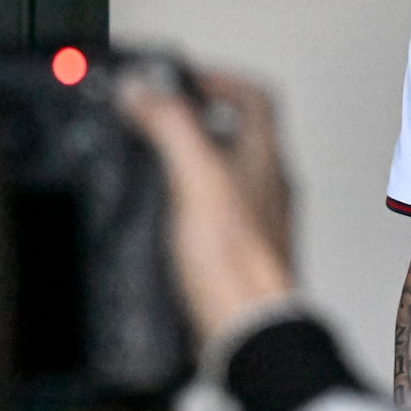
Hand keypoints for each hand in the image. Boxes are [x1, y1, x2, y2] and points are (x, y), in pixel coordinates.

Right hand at [120, 69, 293, 341]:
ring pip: (228, 174)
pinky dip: (190, 203)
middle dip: (199, 119)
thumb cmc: (236, 263)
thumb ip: (170, 126)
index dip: (222, 79)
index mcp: (265, 158)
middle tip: (161, 118)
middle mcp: (268, 187)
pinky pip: (218, 215)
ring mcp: (257, 222)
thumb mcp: (197, 176)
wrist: (250, 331)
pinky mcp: (239, 255)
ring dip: (192, 160)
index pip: (256, 98)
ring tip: (154, 161)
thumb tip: (142, 89)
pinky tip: (163, 217)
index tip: (186, 80)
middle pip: (241, 135)